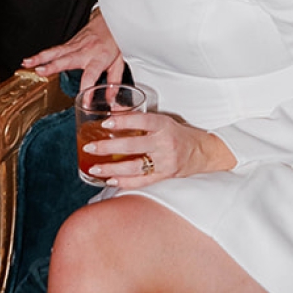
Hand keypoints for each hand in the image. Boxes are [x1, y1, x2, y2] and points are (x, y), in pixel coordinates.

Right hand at [23, 8, 125, 93]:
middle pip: (67, 59)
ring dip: (40, 57)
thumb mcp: (119, 62)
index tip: (83, 102)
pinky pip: (55, 49)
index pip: (91, 75)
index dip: (87, 89)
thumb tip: (110, 100)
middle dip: (52, 65)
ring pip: (56, 51)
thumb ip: (113, 82)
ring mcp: (76, 44)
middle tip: (40, 72)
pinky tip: (30, 60)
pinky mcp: (70, 42)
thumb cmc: (116, 40)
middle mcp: (85, 50)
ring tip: (27, 64)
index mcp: (99, 57)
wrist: (112, 19)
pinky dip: (41, 54)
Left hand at [84, 110, 232, 183]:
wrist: (203, 152)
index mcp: (164, 126)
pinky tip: (110, 180)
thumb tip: (113, 109)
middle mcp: (165, 144)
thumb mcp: (162, 120)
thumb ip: (138, 117)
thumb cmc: (179, 134)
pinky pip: (141, 182)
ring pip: (134, 167)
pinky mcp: (164, 176)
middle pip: (133, 146)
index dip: (122, 121)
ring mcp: (165, 162)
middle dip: (108, 147)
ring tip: (94, 168)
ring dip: (111, 168)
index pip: (141, 121)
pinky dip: (124, 182)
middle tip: (90, 147)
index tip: (105, 123)